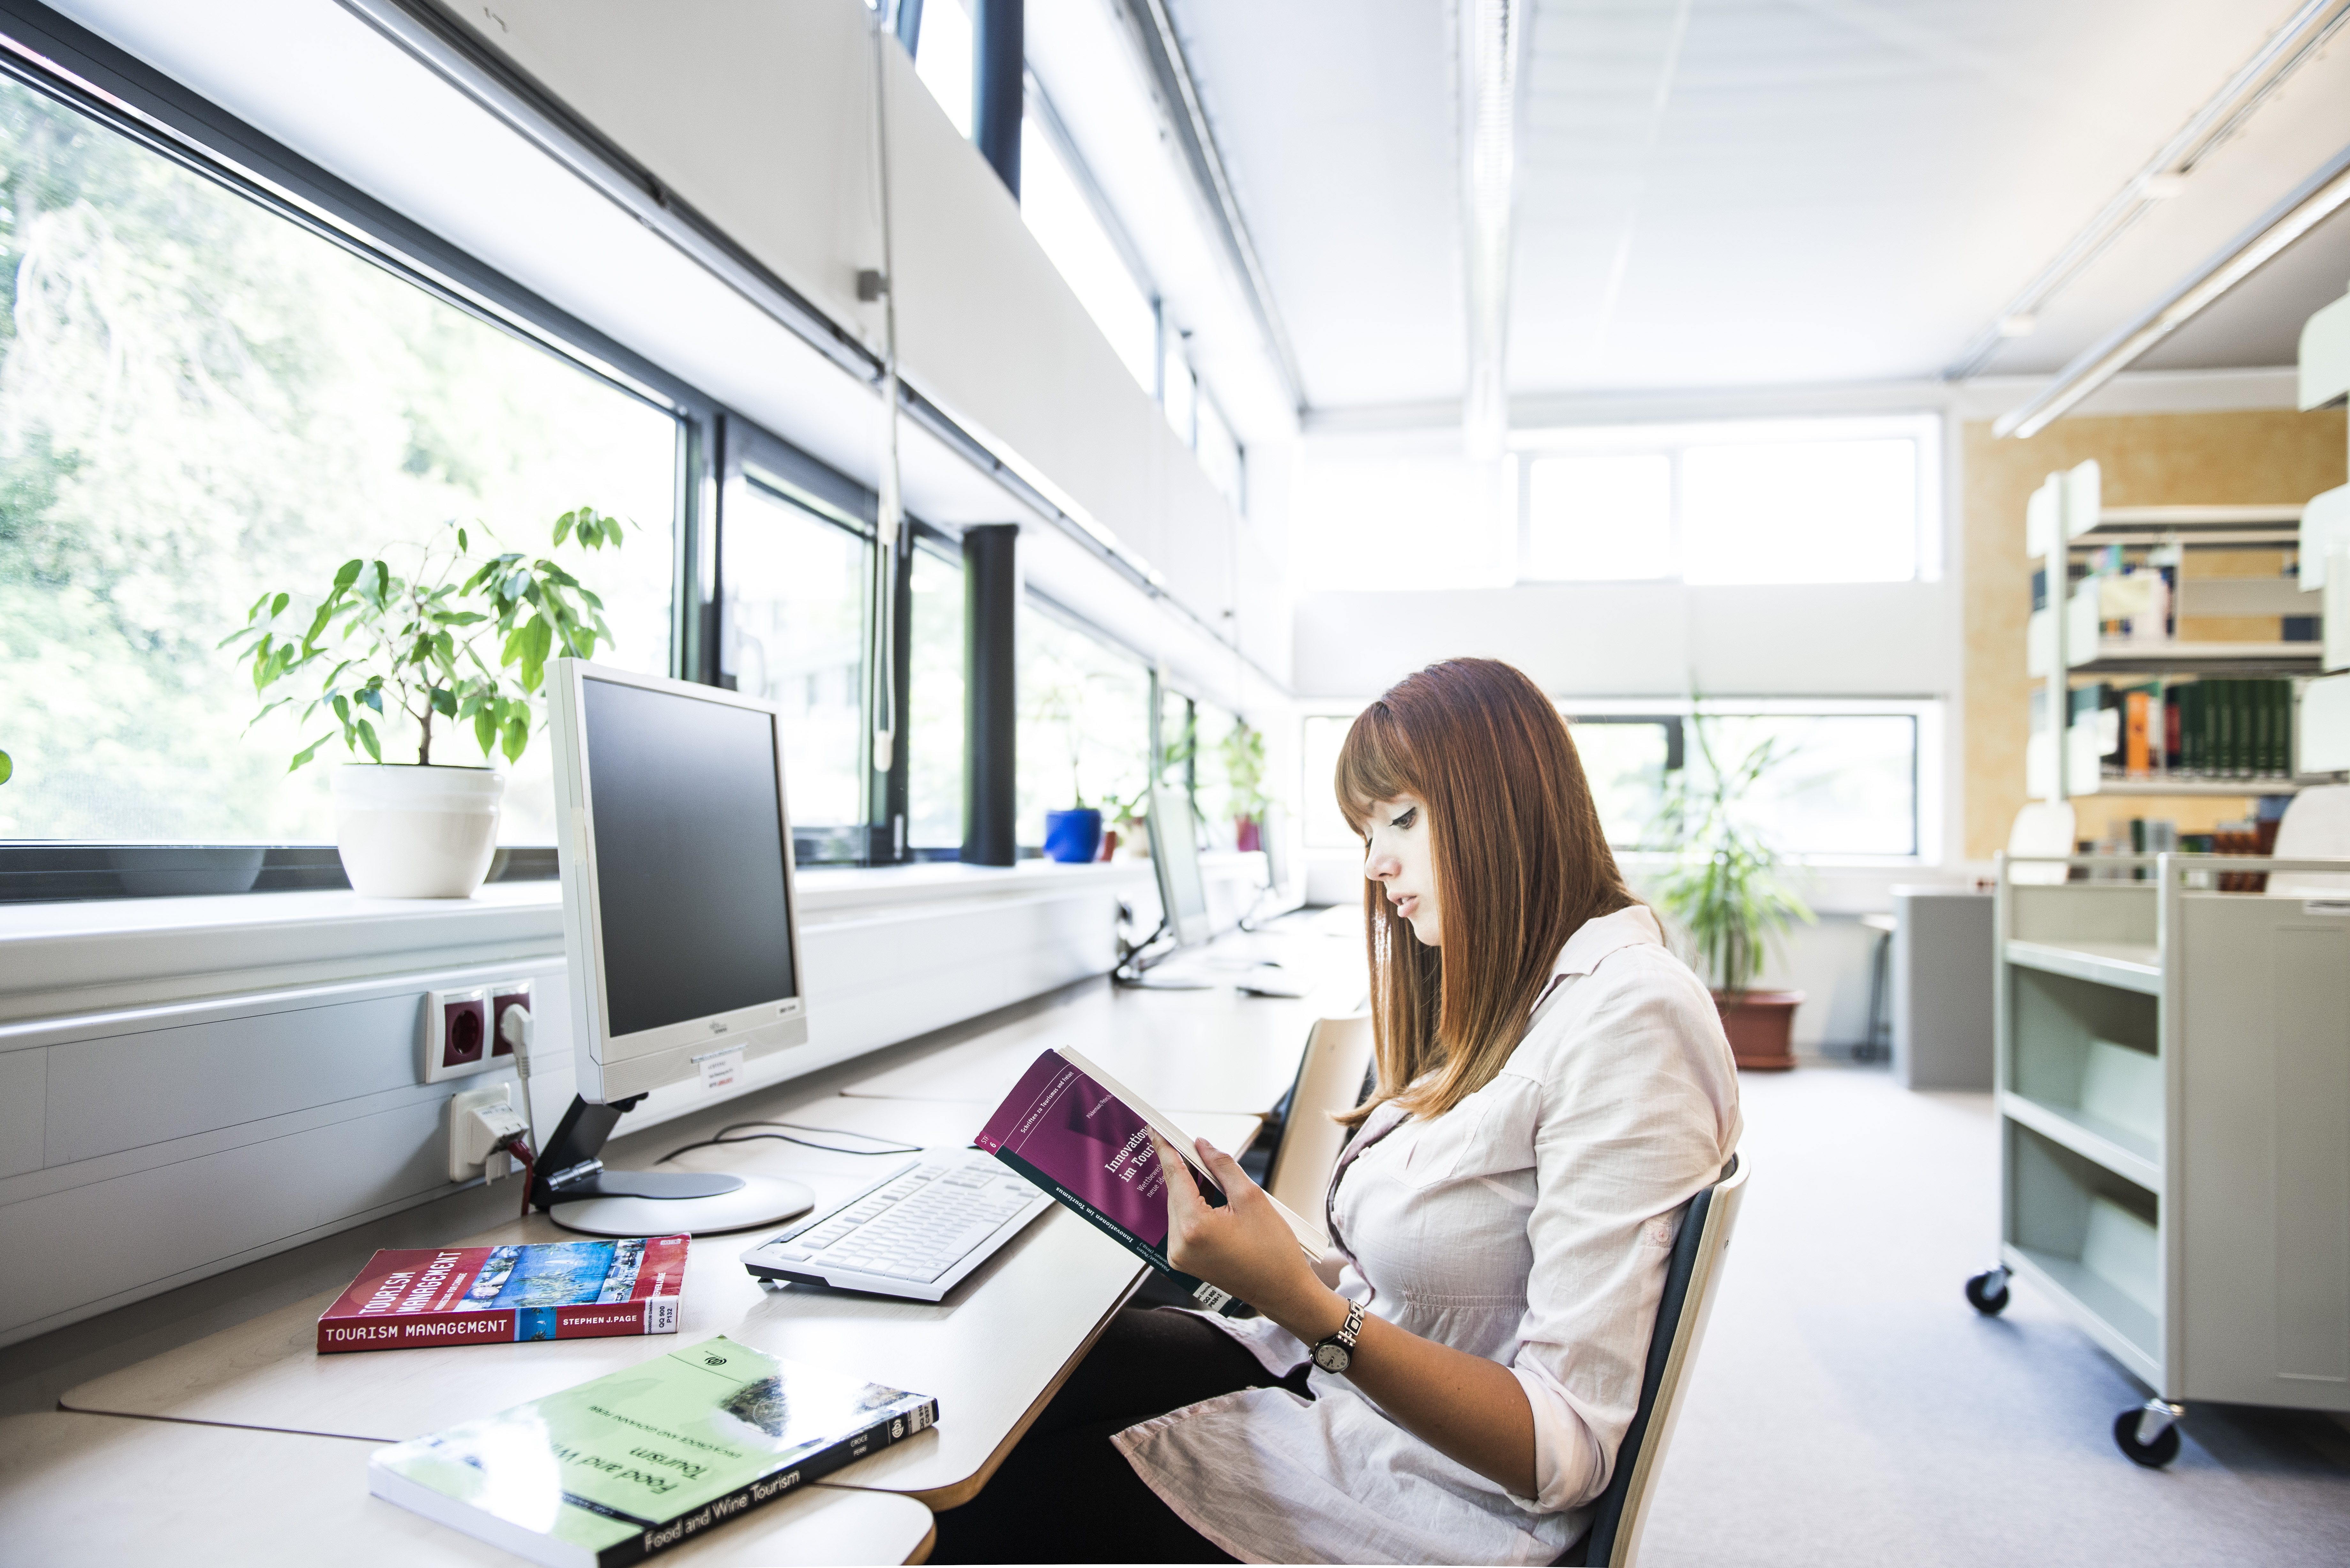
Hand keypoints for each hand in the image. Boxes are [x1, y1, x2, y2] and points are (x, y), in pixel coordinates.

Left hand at [1152, 1134, 1339, 1337]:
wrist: (1283, 1291)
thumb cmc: (1274, 1250)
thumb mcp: (1252, 1198)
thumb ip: (1222, 1166)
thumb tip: (1203, 1145)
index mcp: (1193, 1226)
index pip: (1175, 1177)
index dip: (1166, 1150)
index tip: (1156, 1130)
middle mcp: (1179, 1244)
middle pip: (1175, 1193)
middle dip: (1184, 1169)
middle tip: (1193, 1147)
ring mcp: (1179, 1257)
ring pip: (1178, 1209)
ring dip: (1190, 1190)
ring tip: (1208, 1174)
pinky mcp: (1185, 1263)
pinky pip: (1182, 1225)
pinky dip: (1192, 1209)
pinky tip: (1208, 1197)